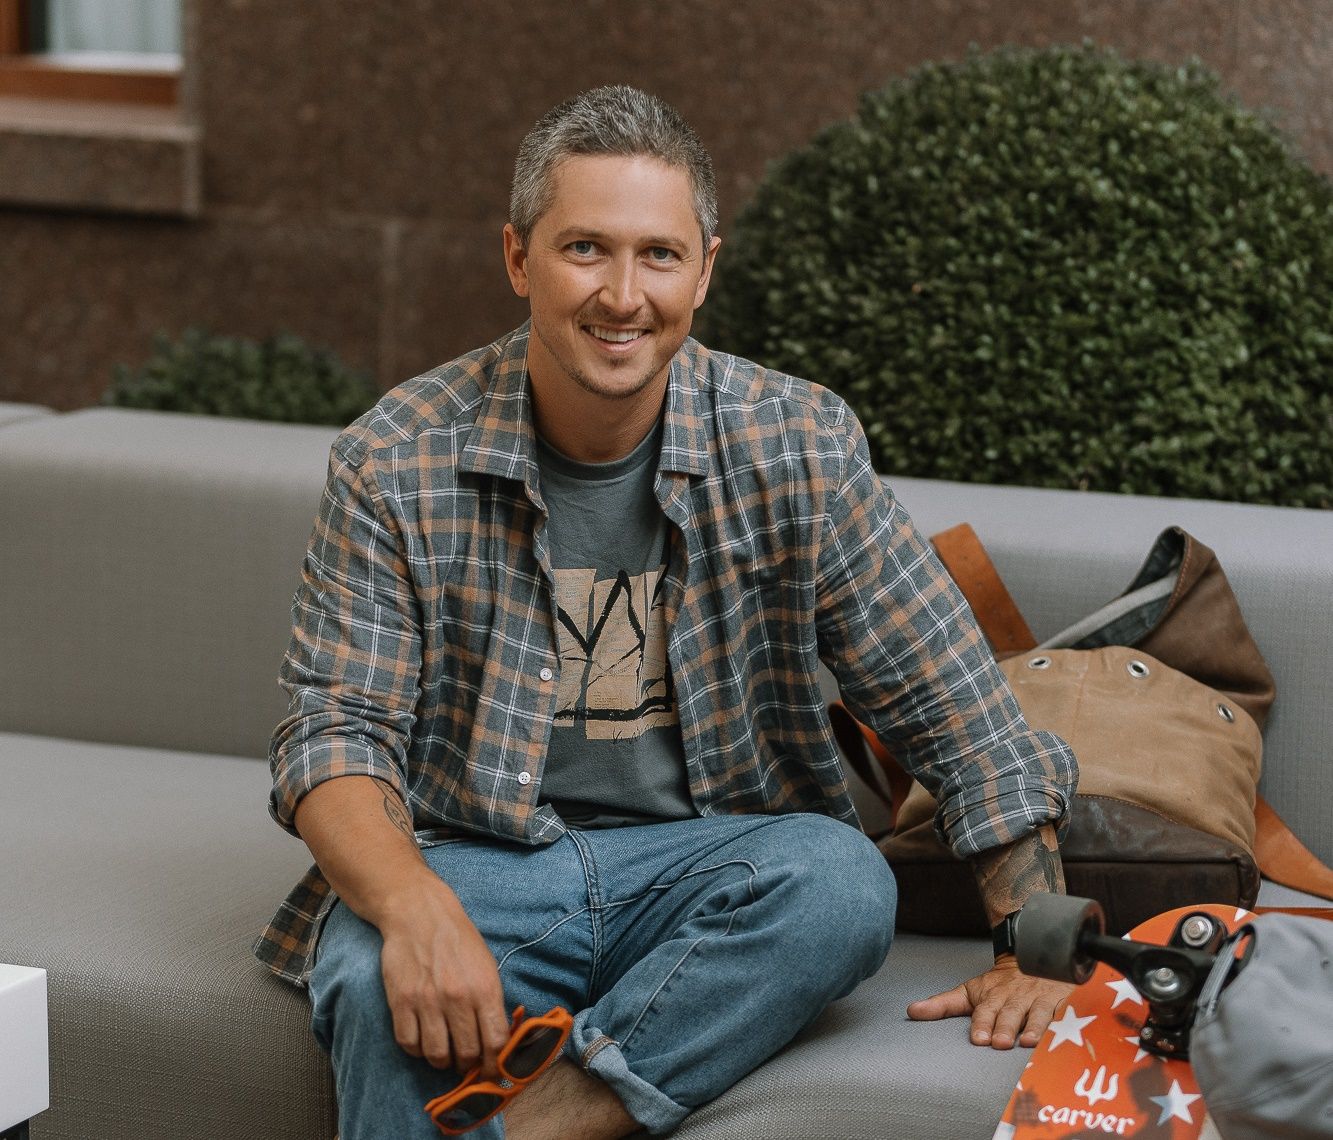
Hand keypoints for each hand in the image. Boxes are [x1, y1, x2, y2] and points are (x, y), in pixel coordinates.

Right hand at [377, 880, 511, 1077]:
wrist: (419, 914)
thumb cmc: (458, 939)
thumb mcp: (487, 965)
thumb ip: (491, 1002)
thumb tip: (496, 1040)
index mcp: (485, 988)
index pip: (496, 1042)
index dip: (495, 1065)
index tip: (491, 1072)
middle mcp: (458, 997)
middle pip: (467, 1053)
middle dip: (469, 1065)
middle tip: (466, 1063)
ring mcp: (427, 1001)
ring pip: (437, 1055)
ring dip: (442, 1061)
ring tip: (444, 1053)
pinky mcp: (401, 1002)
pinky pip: (409, 1044)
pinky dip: (416, 1050)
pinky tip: (422, 1040)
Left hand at [905, 956, 1072, 1048]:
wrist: (1030, 955)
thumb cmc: (998, 985)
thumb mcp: (969, 992)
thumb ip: (942, 1004)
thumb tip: (911, 1011)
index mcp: (991, 997)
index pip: (984, 1011)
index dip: (981, 1025)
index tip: (977, 1039)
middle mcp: (1014, 998)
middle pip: (1009, 1014)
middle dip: (1004, 1028)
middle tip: (999, 1043)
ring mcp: (1038, 1000)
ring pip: (1037, 1013)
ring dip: (1032, 1027)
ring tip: (1027, 1042)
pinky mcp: (1060, 1002)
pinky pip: (1063, 1012)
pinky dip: (1063, 1023)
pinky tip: (1062, 1034)